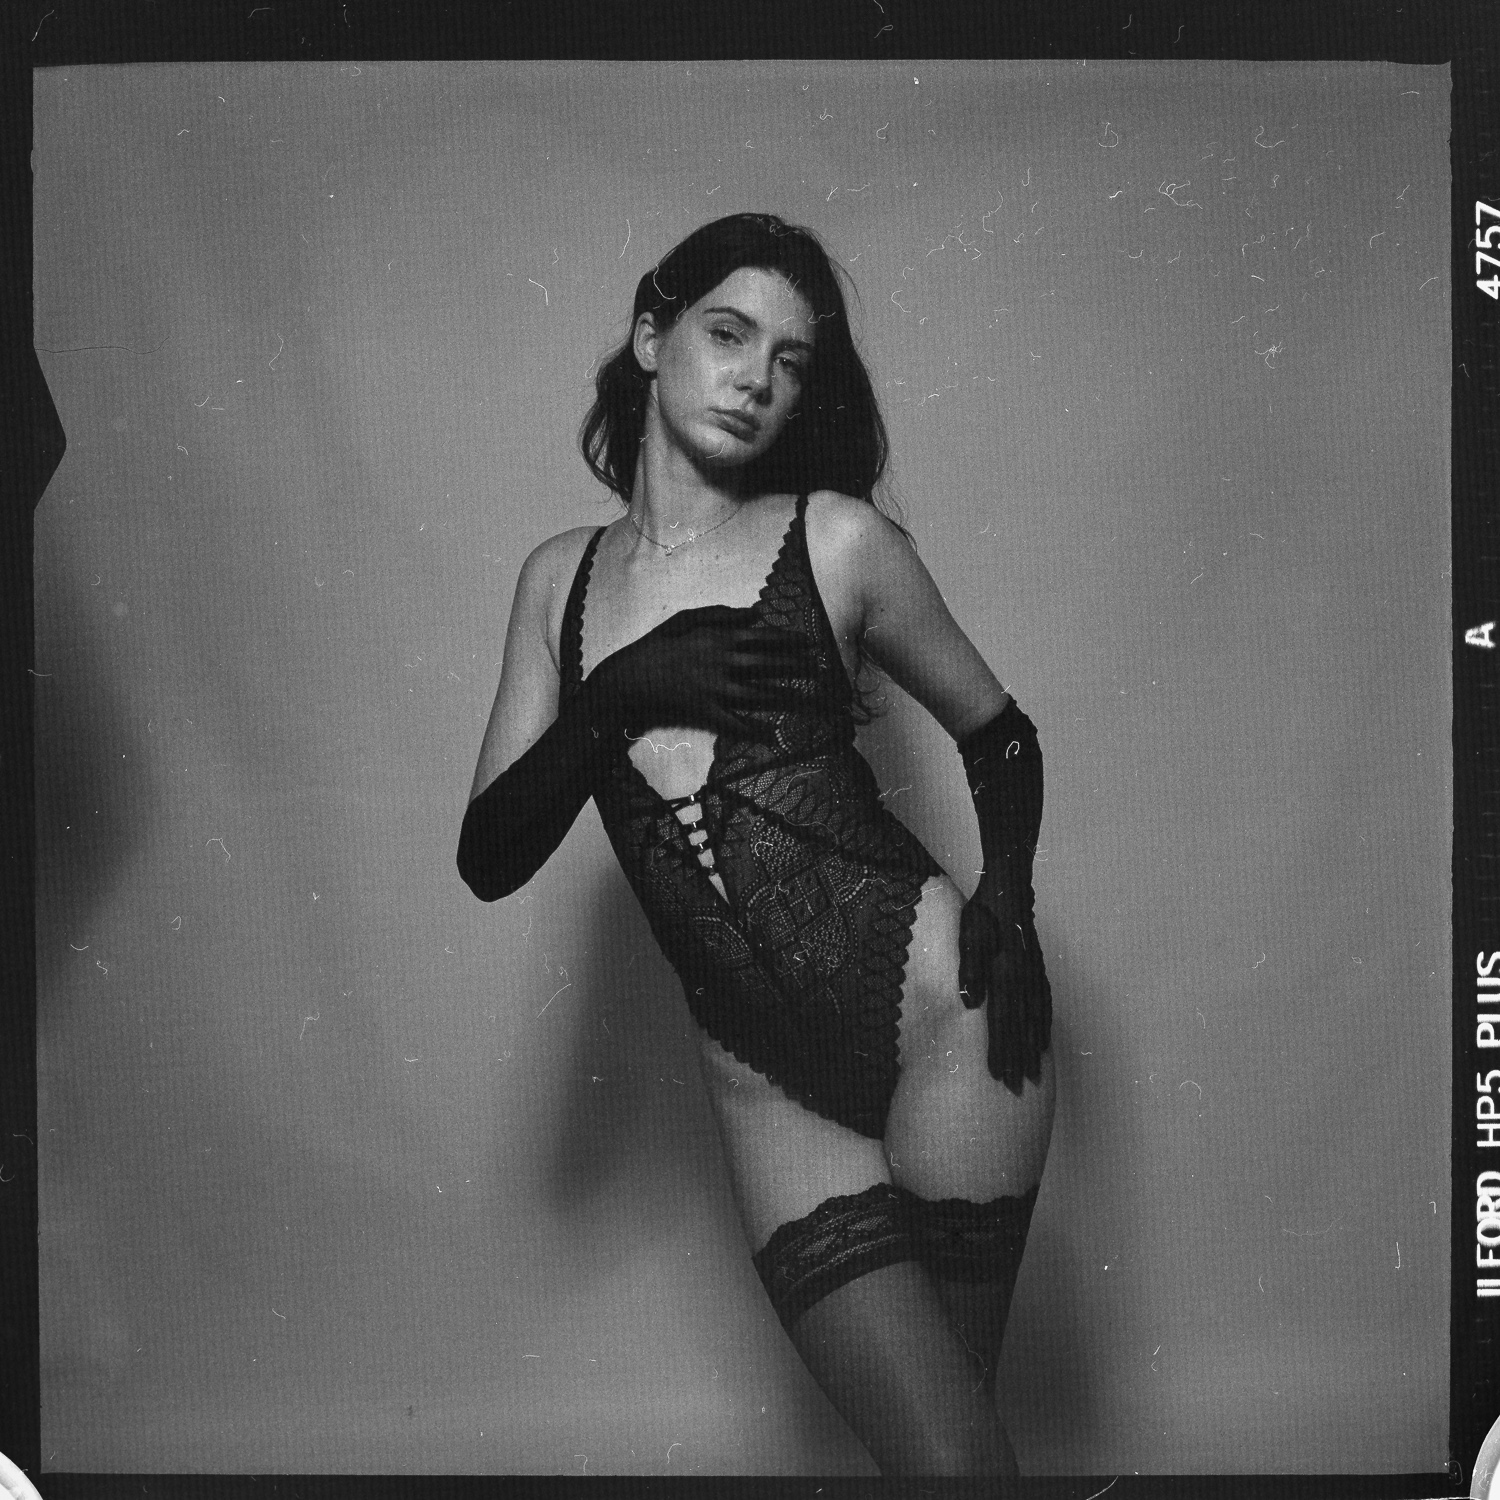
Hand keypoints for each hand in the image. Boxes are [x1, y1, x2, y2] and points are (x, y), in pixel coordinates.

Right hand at [585, 605, 818, 740]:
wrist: (626, 679)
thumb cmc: (655, 646)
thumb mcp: (684, 619)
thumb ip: (720, 614)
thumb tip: (754, 613)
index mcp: (717, 637)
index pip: (763, 637)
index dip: (789, 640)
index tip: (810, 643)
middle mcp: (721, 662)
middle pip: (768, 665)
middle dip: (797, 667)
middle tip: (821, 670)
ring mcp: (714, 689)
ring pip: (758, 694)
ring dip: (786, 697)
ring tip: (808, 700)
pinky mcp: (704, 711)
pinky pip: (734, 722)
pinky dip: (753, 730)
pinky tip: (770, 734)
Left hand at [957, 883, 1051, 1094]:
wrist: (1010, 885)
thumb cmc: (984, 911)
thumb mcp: (969, 934)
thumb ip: (970, 967)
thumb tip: (969, 1001)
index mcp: (1007, 970)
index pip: (1002, 1018)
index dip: (1001, 1049)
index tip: (999, 1076)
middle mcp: (1025, 977)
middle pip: (1021, 1025)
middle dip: (1018, 1059)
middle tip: (1017, 1088)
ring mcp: (1035, 973)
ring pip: (1035, 1018)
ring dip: (1033, 1048)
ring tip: (1032, 1074)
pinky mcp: (1037, 969)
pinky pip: (1044, 1004)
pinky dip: (1043, 1026)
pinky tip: (1042, 1041)